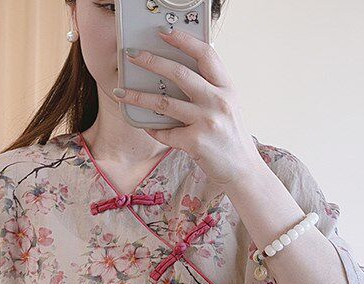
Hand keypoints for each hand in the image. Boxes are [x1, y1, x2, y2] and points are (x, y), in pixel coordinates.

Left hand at [116, 28, 264, 190]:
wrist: (242, 170)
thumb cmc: (231, 138)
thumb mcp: (228, 106)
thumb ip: (210, 89)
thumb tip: (177, 74)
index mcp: (226, 88)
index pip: (205, 54)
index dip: (184, 40)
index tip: (164, 33)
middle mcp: (218, 101)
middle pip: (179, 73)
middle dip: (152, 62)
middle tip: (133, 56)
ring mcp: (207, 122)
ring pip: (164, 102)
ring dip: (138, 96)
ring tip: (121, 92)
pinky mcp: (196, 142)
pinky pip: (166, 132)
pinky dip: (153, 129)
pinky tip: (146, 126)